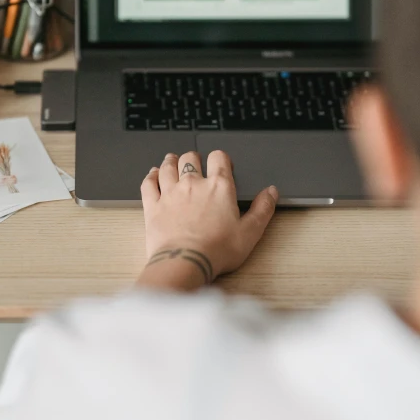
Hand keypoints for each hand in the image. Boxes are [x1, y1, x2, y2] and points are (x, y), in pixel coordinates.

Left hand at [138, 150, 277, 289]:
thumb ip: (262, 209)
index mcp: (219, 187)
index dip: (220, 158)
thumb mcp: (250, 232)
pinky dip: (151, 176)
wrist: (185, 262)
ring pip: (168, 166)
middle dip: (194, 158)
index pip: (219, 157)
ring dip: (171, 161)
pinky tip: (153, 175)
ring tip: (173, 160)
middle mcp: (193, 184)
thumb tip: (271, 192)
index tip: (221, 164)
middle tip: (196, 163)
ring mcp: (170, 193)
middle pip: (190, 158)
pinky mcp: (153, 206)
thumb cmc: (217, 250)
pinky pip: (149, 183)